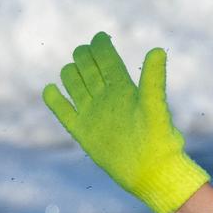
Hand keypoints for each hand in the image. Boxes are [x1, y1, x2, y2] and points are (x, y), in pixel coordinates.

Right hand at [41, 32, 208, 212]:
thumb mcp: (155, 108)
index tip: (101, 37)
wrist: (152, 175)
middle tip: (85, 55)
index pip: (107, 59)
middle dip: (84, 56)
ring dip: (70, 73)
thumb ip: (153, 80)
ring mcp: (93, 113)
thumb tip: (158, 50)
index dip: (101, 46)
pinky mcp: (82, 131)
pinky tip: (52, 91)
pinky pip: (62, 110)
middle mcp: (107, 98)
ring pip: (74, 83)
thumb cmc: (160, 143)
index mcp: (124, 89)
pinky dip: (54, 99)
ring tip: (74, 73)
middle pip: (87, 66)